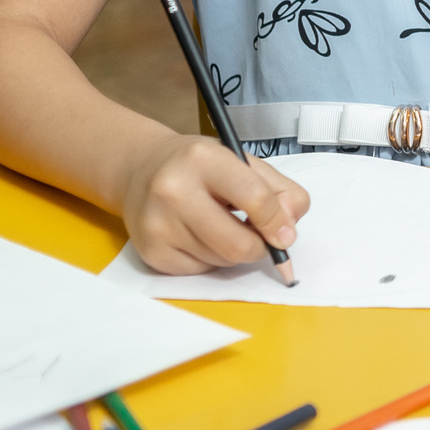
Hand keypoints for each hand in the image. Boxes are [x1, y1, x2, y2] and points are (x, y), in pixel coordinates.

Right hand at [119, 134, 307, 274]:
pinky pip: (200, 271)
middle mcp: (174, 191)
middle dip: (260, 247)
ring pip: (222, 261)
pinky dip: (211, 259)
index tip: (286, 234)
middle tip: (261, 236)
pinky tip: (201, 235)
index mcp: (204, 159)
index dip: (278, 222)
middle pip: (238, 243)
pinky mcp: (150, 251)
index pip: (255, 199)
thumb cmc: (199, 165)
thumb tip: (288, 231)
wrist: (141, 168)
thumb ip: (280, 191)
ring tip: (223, 224)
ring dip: (235, 251)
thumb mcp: (243, 162)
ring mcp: (158, 224)